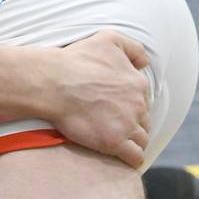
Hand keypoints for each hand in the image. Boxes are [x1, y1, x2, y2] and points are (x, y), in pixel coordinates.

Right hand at [47, 30, 152, 167]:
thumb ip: (132, 47)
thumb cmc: (76, 59)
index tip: (115, 108)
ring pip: (142, 140)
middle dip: (132, 124)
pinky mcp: (114, 142)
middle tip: (113, 124)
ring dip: (133, 142)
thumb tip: (145, 63)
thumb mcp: (108, 39)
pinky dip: (131, 159)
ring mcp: (127, 125)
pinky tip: (121, 157)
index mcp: (138, 84)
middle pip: (144, 121)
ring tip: (116, 142)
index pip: (144, 101)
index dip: (131, 106)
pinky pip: (135, 158)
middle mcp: (138, 105)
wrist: (53, 82)